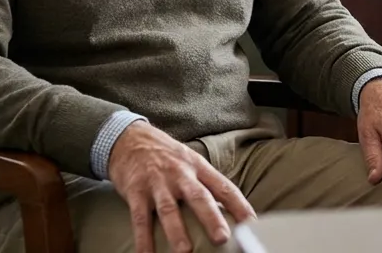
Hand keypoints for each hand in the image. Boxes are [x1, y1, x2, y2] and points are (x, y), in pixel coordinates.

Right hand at [108, 121, 254, 252]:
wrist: (129, 139)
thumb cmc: (166, 156)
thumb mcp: (190, 162)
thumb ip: (206, 183)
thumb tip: (228, 210)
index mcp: (198, 167)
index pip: (223, 187)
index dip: (239, 205)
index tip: (251, 223)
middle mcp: (180, 174)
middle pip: (199, 197)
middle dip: (211, 218)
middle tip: (223, 238)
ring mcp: (157, 182)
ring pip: (169, 209)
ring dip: (177, 231)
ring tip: (185, 251)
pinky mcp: (136, 190)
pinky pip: (140, 217)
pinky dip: (143, 238)